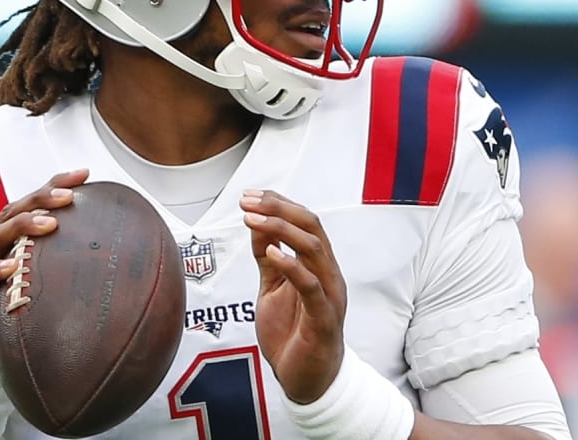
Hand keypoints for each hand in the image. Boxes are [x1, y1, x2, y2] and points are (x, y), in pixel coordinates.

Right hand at [0, 168, 88, 379]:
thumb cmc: (12, 314)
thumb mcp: (41, 286)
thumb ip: (66, 269)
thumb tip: (118, 264)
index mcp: (10, 239)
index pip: (32, 203)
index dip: (55, 184)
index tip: (85, 174)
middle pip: (14, 211)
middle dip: (42, 199)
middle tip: (69, 195)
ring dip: (23, 226)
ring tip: (50, 224)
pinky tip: (11, 266)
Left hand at [240, 189, 346, 403]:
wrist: (307, 382)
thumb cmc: (293, 334)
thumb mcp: (273, 289)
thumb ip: (268, 259)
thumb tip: (256, 225)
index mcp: (319, 265)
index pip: (305, 221)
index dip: (278, 204)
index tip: (250, 195)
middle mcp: (329, 274)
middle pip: (312, 227)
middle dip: (279, 208)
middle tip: (248, 201)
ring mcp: (330, 296)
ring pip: (314, 249)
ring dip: (282, 229)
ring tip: (253, 219)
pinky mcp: (324, 320)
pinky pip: (312, 287)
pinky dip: (293, 266)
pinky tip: (272, 254)